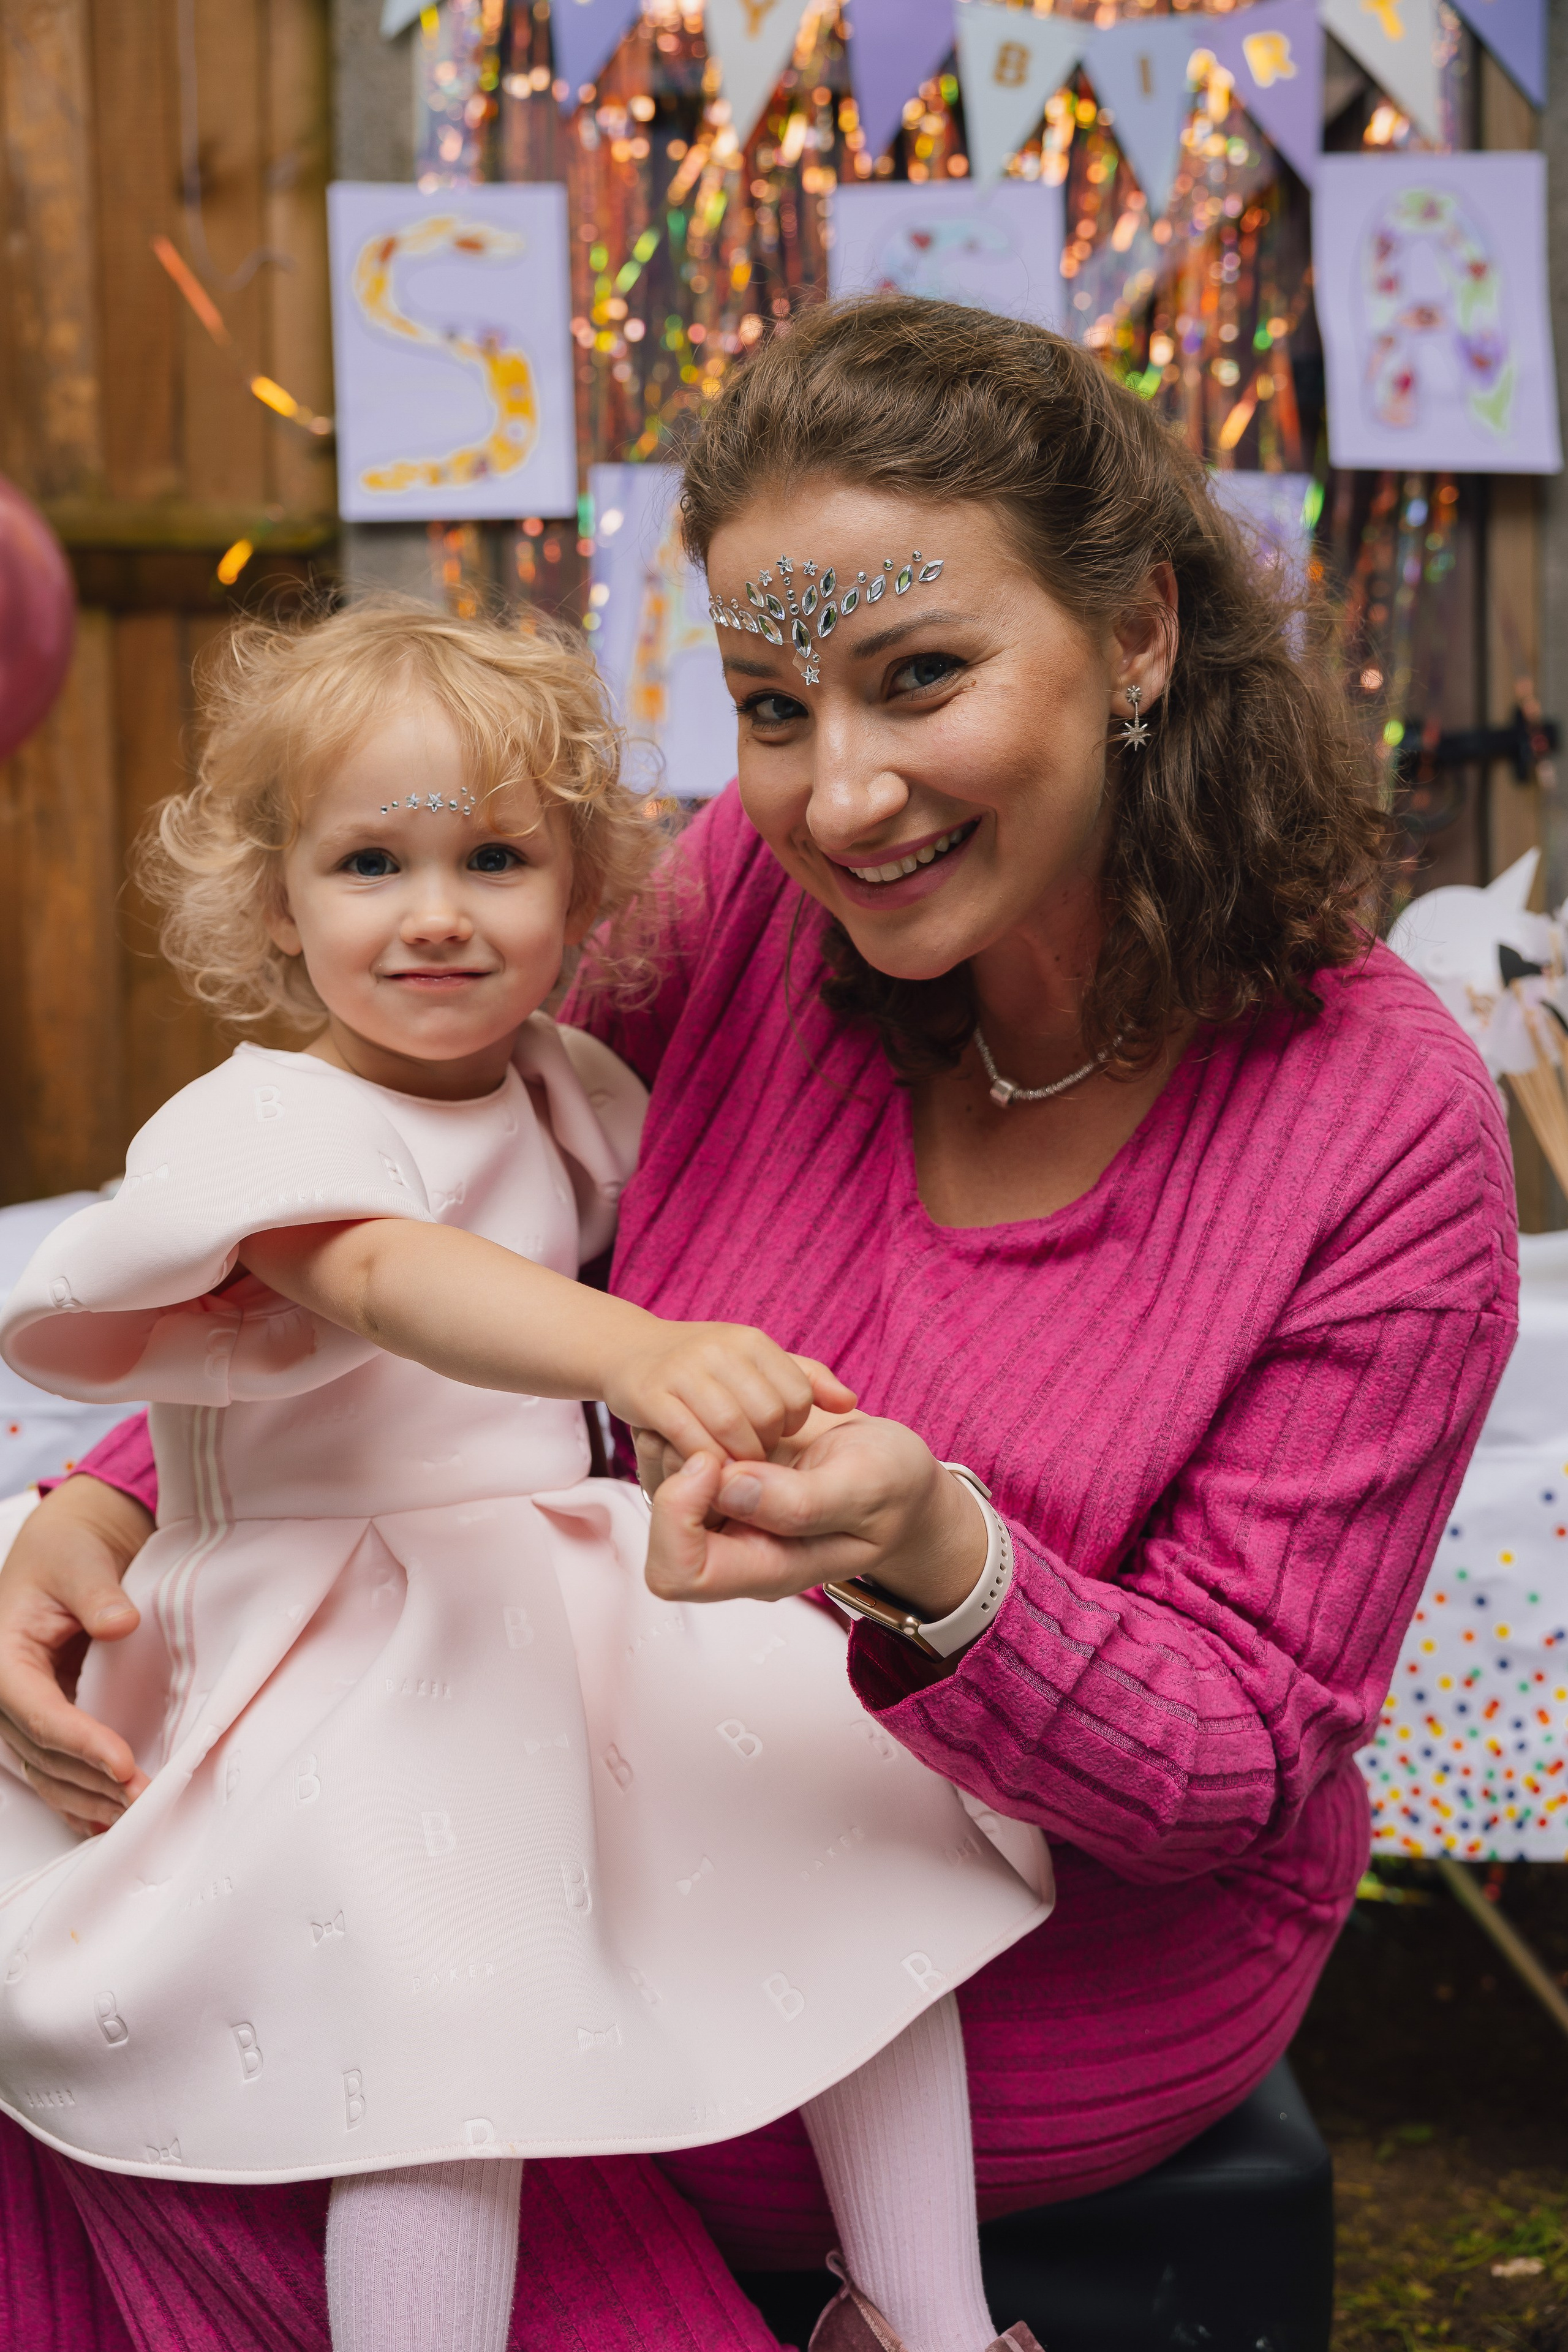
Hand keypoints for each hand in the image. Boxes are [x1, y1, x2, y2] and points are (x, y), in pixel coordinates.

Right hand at [0, 1478, 151, 1832]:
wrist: (61, 1553)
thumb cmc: (66, 1554)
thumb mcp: (81, 1562)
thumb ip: (97, 1594)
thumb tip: (120, 1623)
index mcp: (3, 1659)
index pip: (40, 1714)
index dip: (81, 1744)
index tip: (123, 1765)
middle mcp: (4, 1693)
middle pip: (45, 1753)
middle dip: (92, 1781)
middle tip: (144, 1799)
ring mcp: (19, 1712)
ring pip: (47, 1770)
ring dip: (88, 1797)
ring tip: (135, 1814)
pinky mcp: (40, 1719)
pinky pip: (51, 1768)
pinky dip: (75, 1797)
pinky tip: (102, 1822)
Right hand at [605, 1324, 854, 1464]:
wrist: (631, 1351)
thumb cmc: (704, 1365)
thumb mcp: (756, 1361)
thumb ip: (807, 1379)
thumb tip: (850, 1403)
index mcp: (751, 1341)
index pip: (797, 1395)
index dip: (792, 1425)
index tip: (774, 1433)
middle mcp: (719, 1350)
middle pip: (767, 1414)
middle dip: (766, 1445)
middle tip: (753, 1454)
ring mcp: (683, 1371)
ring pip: (731, 1428)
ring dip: (738, 1458)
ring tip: (733, 1464)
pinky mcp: (651, 1396)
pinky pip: (690, 1438)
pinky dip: (705, 1460)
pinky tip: (707, 1467)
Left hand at [644, 1412, 985, 1615]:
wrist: (901, 1469)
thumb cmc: (894, 1488)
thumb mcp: (866, 1489)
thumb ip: (802, 1501)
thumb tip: (728, 1487)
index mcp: (765, 1568)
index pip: (678, 1573)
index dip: (679, 1516)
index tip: (715, 1461)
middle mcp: (736, 1545)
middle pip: (658, 1518)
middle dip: (677, 1462)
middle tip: (726, 1427)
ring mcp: (728, 1511)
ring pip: (660, 1475)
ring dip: (684, 1433)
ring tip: (736, 1409)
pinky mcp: (726, 1475)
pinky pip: (679, 1445)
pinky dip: (696, 1416)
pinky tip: (741, 1401)